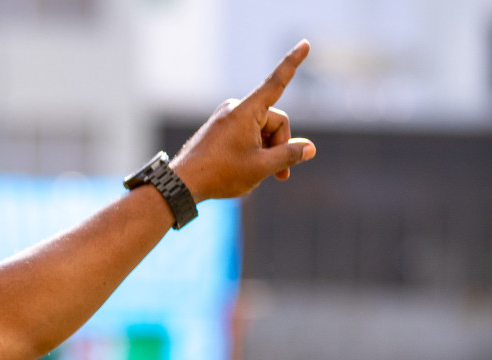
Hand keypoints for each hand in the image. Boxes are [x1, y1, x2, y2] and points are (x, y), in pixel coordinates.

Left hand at [170, 40, 317, 202]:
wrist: (182, 184)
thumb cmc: (220, 174)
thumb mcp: (261, 167)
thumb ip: (288, 155)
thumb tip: (310, 148)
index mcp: (246, 110)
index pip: (277, 82)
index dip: (293, 63)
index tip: (305, 43)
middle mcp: (235, 108)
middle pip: (275, 121)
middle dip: (280, 146)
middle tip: (280, 175)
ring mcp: (226, 117)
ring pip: (261, 130)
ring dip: (267, 151)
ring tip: (258, 174)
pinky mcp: (220, 128)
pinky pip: (247, 134)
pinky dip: (253, 150)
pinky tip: (245, 169)